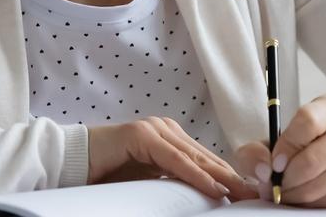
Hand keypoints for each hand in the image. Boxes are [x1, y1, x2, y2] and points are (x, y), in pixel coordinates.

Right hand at [87, 116, 259, 201]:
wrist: (72, 163)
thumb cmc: (107, 174)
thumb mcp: (149, 180)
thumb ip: (172, 180)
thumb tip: (203, 195)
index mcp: (168, 138)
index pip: (204, 160)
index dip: (226, 177)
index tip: (246, 194)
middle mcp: (165, 130)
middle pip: (205, 157)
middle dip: (230, 178)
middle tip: (253, 195)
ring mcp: (154, 129)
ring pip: (194, 157)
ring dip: (220, 178)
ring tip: (241, 194)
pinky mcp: (142, 135)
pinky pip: (175, 160)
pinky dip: (195, 174)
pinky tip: (212, 187)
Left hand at [234, 92, 325, 207]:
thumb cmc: (302, 146)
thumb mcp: (274, 140)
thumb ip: (254, 151)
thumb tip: (263, 171)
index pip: (308, 121)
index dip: (285, 146)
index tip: (275, 163)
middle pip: (312, 160)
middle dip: (285, 179)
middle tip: (274, 185)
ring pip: (316, 187)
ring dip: (292, 195)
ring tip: (286, 191)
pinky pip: (325, 205)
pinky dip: (307, 206)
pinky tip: (303, 196)